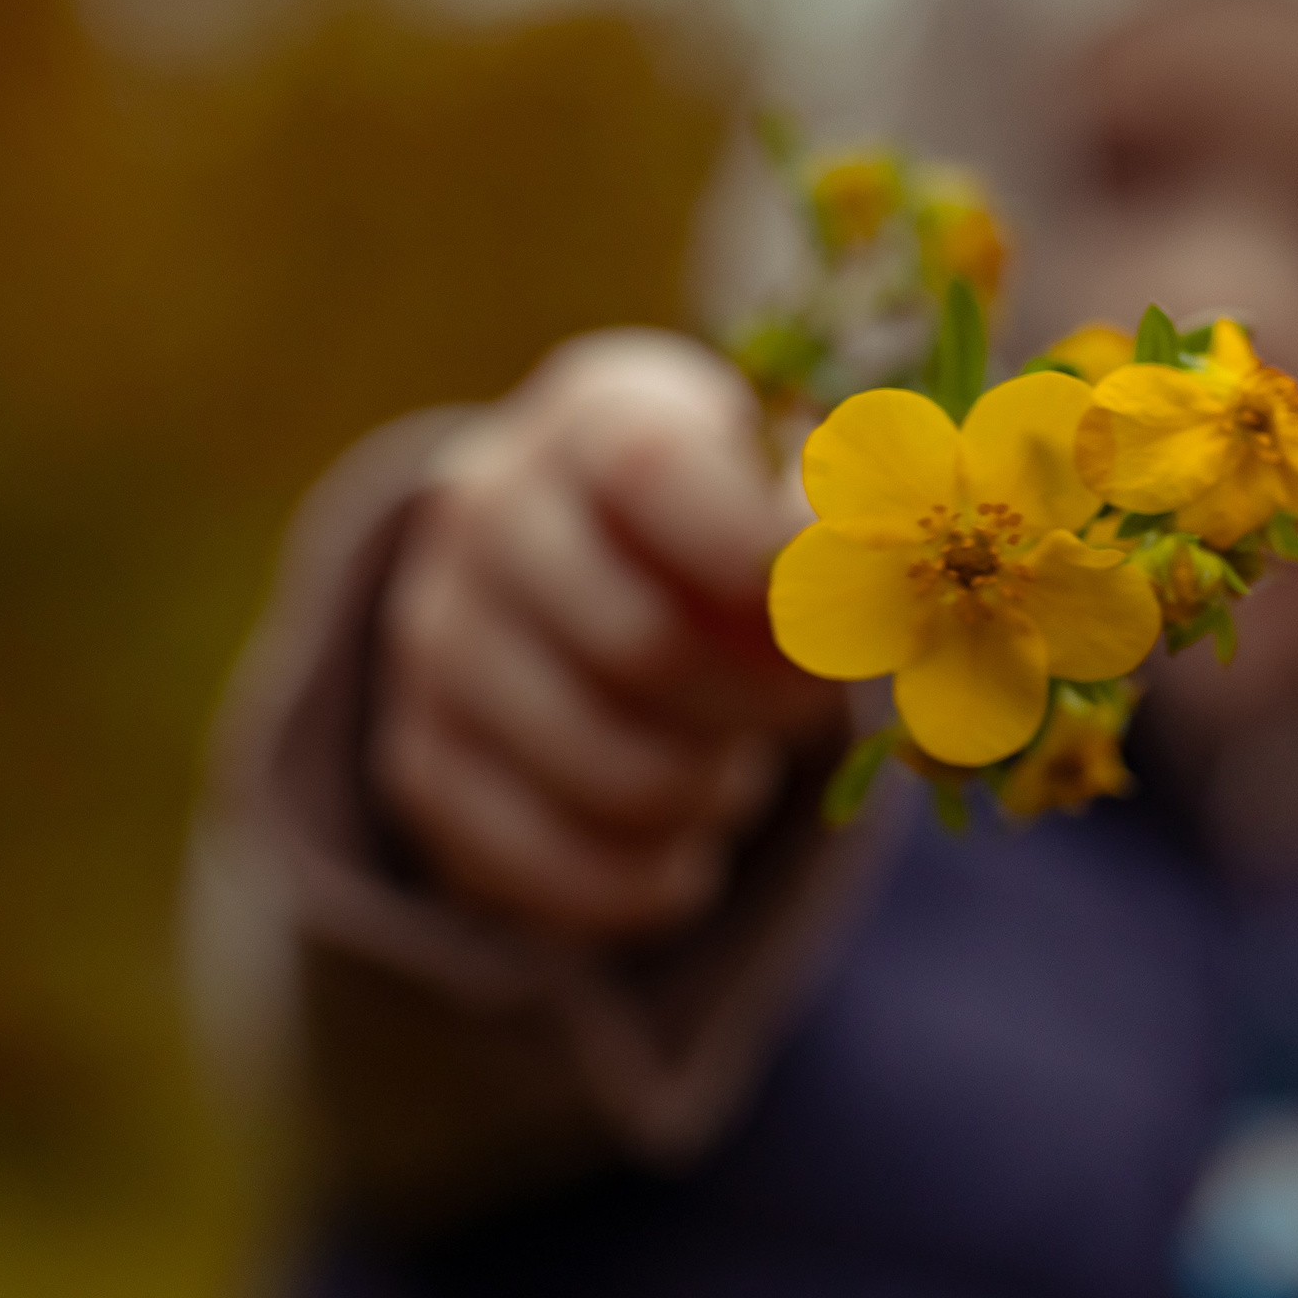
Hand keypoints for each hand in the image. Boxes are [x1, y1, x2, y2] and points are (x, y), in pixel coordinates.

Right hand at [374, 330, 841, 941]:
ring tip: (732, 769)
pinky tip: (684, 855)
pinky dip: (644, 881)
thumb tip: (876, 584)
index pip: (656, 472)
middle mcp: (487, 508)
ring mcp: (437, 635)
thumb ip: (837, 525)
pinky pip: (550, 860)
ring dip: (706, 795)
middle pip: (642, 646)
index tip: (829, 616)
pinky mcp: (422, 758)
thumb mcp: (779, 486)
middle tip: (808, 711)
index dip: (757, 554)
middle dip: (760, 706)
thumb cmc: (718, 525)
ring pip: (606, 769)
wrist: (572, 571)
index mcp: (595, 416)